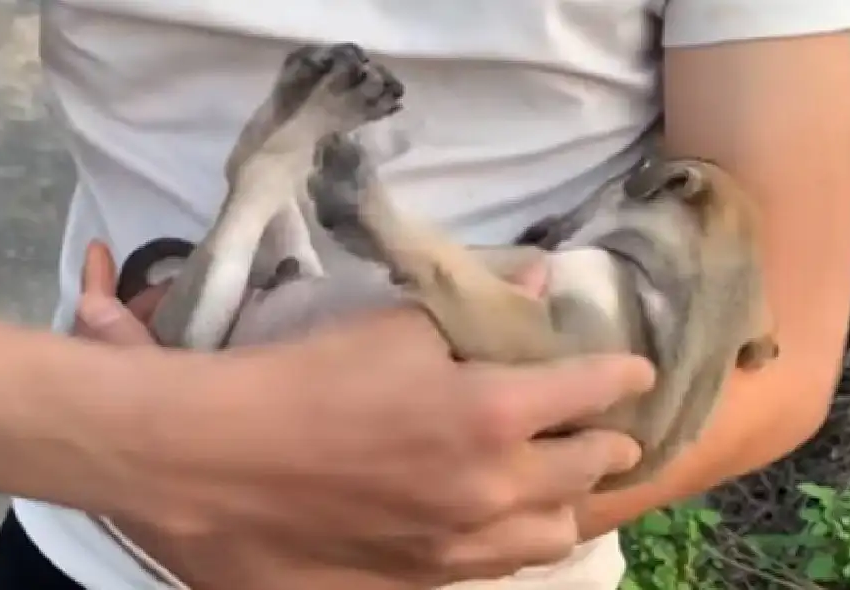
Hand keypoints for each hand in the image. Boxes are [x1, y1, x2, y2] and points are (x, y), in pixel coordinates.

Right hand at [73, 241, 652, 588]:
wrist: (212, 464)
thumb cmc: (305, 378)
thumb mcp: (395, 326)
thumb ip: (480, 307)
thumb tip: (542, 280)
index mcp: (492, 415)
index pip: (590, 392)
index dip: (621, 376)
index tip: (636, 373)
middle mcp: (491, 491)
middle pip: (588, 471)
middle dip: (608, 445)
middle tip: (607, 431)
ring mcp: (458, 547)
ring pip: (553, 534)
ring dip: (569, 503)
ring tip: (561, 485)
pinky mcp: (420, 582)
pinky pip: (496, 567)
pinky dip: (514, 538)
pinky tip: (499, 522)